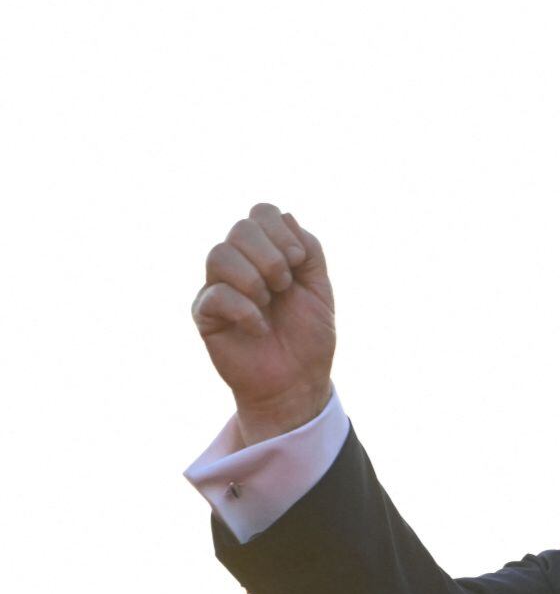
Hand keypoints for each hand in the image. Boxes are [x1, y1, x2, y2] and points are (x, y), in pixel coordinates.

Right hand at [192, 203, 335, 443]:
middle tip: (285, 286)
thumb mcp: (320, 287)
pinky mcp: (205, 314)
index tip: (299, 262)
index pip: (261, 212)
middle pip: (240, 228)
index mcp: (267, 253)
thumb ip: (309, 250)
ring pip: (219, 254)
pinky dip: (245, 310)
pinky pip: (215, 294)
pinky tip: (260, 328)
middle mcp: (239, 264)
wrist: (299, 381)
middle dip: (270, 256)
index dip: (280, 230)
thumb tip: (285, 217)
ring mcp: (218, 287)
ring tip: (270, 303)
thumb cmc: (309, 336)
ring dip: (254, 279)